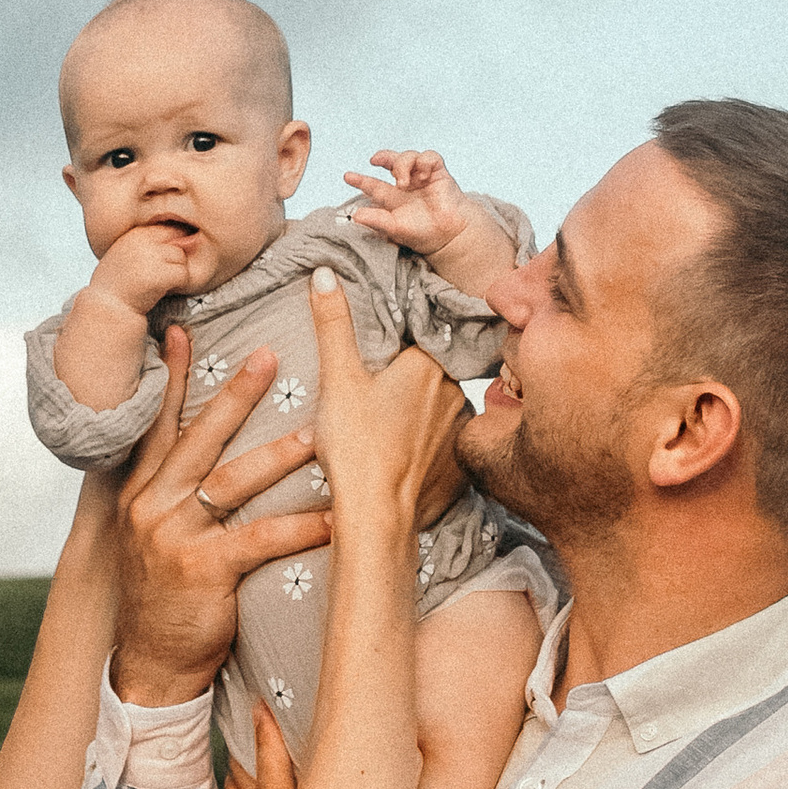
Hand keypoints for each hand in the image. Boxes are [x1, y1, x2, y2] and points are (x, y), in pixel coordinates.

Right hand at [77, 224, 199, 329]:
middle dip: (174, 259)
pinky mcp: (161, 275)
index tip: (164, 260)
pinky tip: (162, 291)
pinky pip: (184, 275)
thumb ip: (148, 244)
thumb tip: (185, 239)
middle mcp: (143, 241)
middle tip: (162, 274)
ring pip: (182, 258)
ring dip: (176, 272)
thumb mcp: (125, 255)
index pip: (168, 228)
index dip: (171, 244)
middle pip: (178, 241)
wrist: (108, 309)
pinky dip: (178, 285)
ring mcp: (152, 257)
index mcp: (134, 234)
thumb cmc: (117, 286)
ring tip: (159, 283)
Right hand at [112, 335, 331, 707]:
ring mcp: (173, 537)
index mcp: (140, 491)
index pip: (157, 424)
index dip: (169, 378)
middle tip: (269, 355)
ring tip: (317, 432)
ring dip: (278, 455)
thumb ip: (173, 492)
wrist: (152, 662)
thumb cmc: (167, 595)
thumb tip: (203, 455)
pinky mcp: (203, 570)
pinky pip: (261, 539)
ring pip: (232, 481)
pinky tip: (333, 516)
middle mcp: (152, 506)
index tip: (179, 332)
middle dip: (234, 395)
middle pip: (198, 438)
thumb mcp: (156, 535)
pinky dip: (300, 526)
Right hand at [307, 272, 467, 553]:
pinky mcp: (461, 466)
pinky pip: (447, 444)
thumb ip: (334, 323)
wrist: (378, 516)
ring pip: (443, 407)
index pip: (427, 331)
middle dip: (414, 372)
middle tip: (384, 384)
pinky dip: (429, 446)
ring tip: (391, 423)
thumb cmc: (356, 446)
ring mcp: (462, 431)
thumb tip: (324, 272)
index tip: (389, 343)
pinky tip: (404, 453)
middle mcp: (457, 392)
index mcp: (431, 363)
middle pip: (435, 369)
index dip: (406, 334)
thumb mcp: (338, 379)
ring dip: (424, 410)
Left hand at [343, 148, 476, 257]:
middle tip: (375, 160)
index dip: (360, 180)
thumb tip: (356, 215)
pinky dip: (423, 161)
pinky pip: (429, 156)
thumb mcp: (395, 228)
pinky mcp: (438, 173)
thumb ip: (376, 220)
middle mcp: (407, 185)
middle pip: (391, 162)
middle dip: (382, 157)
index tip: (347, 177)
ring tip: (404, 182)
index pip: (373, 184)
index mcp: (393, 198)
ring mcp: (422, 177)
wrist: (449, 234)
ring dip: (402, 165)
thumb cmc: (422, 233)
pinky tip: (423, 175)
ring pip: (408, 156)